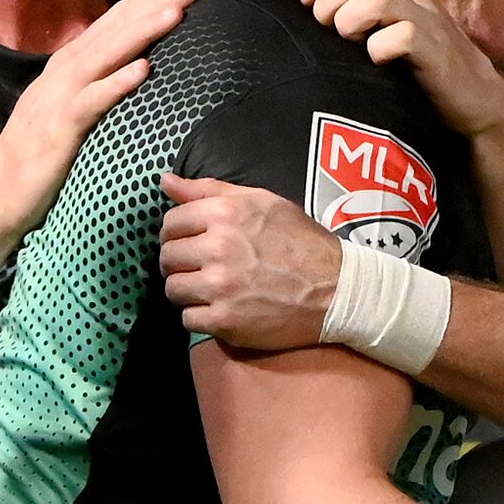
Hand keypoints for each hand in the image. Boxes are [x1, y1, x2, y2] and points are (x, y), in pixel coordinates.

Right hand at [0, 0, 199, 248]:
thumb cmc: (39, 156)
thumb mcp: (70, 109)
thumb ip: (95, 85)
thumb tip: (133, 67)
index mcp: (69, 64)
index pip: (114, 22)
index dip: (150, 0)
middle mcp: (63, 71)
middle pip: (115, 28)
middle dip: (155, 3)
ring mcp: (59, 96)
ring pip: (105, 54)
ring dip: (142, 31)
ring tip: (176, 11)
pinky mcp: (59, 127)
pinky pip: (92, 101)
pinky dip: (116, 83)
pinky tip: (142, 69)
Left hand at [159, 174, 341, 350]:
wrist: (338, 290)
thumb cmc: (302, 242)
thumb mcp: (263, 202)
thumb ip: (210, 190)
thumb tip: (165, 182)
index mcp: (225, 214)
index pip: (171, 222)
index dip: (178, 233)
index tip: (191, 242)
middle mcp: (217, 248)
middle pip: (168, 257)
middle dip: (180, 263)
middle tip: (201, 268)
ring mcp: (219, 287)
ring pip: (173, 290)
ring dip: (188, 290)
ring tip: (211, 289)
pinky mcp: (224, 321)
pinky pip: (188, 319)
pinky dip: (201, 316)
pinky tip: (222, 309)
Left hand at [299, 0, 503, 135]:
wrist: (472, 96)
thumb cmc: (416, 62)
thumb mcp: (377, 25)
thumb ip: (345, 0)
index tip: (308, 8)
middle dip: (329, 2)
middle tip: (329, 29)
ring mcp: (423, 19)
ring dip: (352, 20)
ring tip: (351, 41)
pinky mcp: (436, 49)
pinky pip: (404, 36)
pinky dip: (381, 48)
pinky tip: (377, 60)